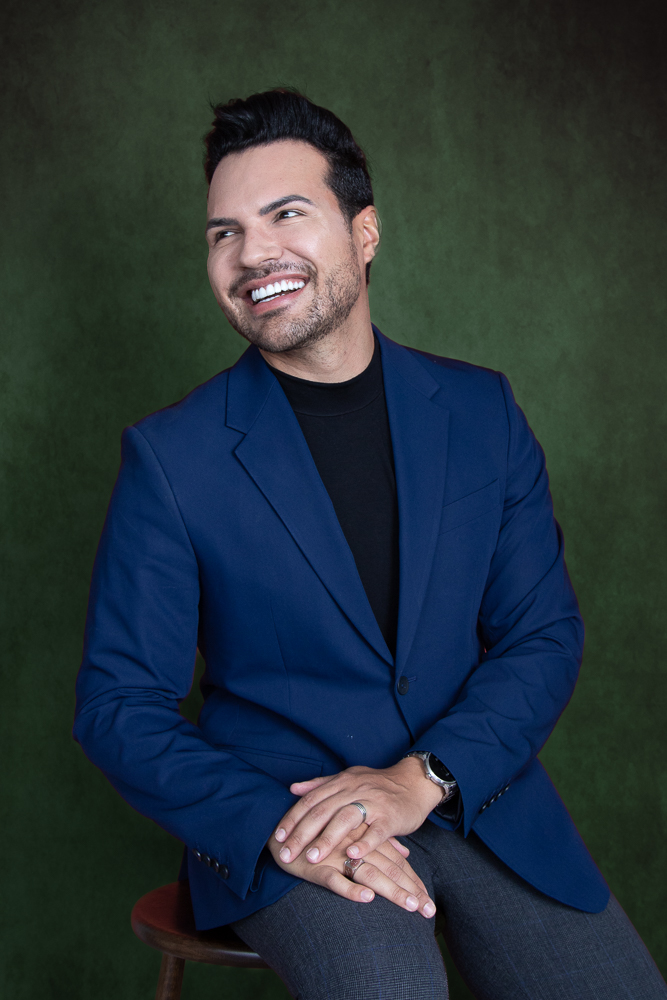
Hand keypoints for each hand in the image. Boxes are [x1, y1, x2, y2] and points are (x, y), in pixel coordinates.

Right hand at [267, 825, 435, 917]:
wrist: (280, 829)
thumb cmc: (318, 833)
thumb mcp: (351, 834)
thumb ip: (378, 841)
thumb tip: (404, 852)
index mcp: (363, 838)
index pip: (394, 862)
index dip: (412, 881)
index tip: (429, 904)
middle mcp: (353, 845)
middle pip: (388, 868)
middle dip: (410, 890)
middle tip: (428, 911)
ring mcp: (335, 855)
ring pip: (368, 873)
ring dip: (391, 891)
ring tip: (410, 906)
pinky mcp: (316, 866)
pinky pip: (334, 878)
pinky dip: (350, 888)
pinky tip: (366, 897)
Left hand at [273, 757, 442, 866]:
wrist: (414, 782)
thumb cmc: (378, 786)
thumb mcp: (348, 779)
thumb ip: (320, 784)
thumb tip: (293, 788)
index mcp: (342, 782)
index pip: (311, 800)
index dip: (292, 818)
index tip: (277, 837)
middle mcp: (354, 789)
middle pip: (323, 811)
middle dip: (302, 834)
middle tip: (286, 854)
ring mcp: (373, 802)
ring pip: (346, 819)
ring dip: (327, 839)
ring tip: (312, 858)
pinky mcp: (391, 817)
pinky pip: (376, 831)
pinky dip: (364, 844)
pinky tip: (352, 857)